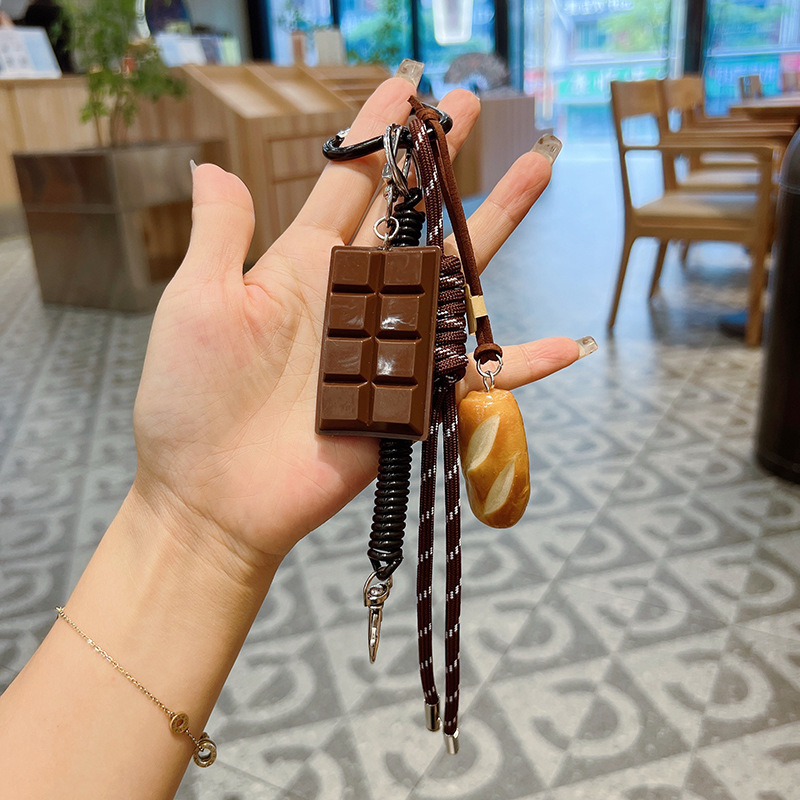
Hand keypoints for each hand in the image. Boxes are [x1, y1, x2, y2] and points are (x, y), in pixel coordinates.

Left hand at [131, 77, 582, 576]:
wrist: (213, 496)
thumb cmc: (190, 402)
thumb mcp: (195, 304)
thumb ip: (218, 235)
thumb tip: (213, 165)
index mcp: (302, 270)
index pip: (349, 188)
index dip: (376, 138)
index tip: (406, 88)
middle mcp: (354, 300)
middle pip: (412, 219)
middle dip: (443, 160)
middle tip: (475, 104)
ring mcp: (388, 349)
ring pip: (454, 278)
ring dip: (498, 226)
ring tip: (538, 170)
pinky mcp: (411, 402)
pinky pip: (477, 378)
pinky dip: (522, 364)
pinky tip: (569, 343)